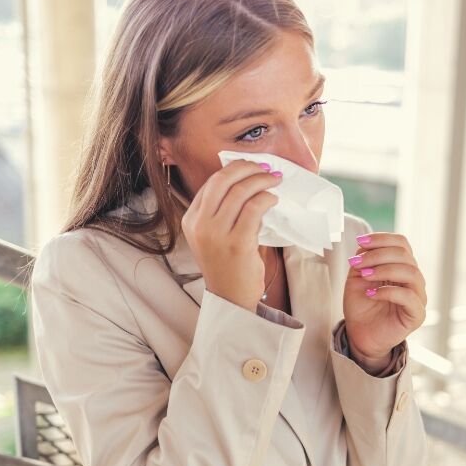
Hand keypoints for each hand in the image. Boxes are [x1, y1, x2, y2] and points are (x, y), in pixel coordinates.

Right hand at [181, 160, 281, 311]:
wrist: (231, 298)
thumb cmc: (228, 265)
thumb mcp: (214, 235)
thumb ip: (221, 211)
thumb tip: (245, 181)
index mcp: (191, 220)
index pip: (211, 183)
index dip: (233, 170)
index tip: (251, 167)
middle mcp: (199, 225)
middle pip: (223, 180)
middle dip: (247, 168)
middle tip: (265, 168)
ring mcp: (216, 234)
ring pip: (240, 191)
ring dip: (262, 181)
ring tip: (274, 181)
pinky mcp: (237, 243)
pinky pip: (254, 208)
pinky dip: (266, 198)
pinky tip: (273, 200)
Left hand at [343, 231, 426, 370]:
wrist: (361, 334)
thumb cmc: (362, 306)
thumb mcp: (357, 277)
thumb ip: (363, 260)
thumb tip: (364, 246)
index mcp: (401, 266)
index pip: (401, 243)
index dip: (382, 239)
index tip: (360, 242)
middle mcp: (413, 279)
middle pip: (404, 254)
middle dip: (377, 255)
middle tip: (357, 263)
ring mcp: (418, 296)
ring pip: (411, 272)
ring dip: (384, 270)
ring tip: (365, 276)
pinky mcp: (417, 314)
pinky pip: (409, 297)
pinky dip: (388, 291)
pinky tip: (371, 294)